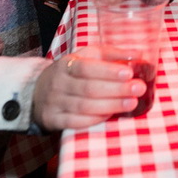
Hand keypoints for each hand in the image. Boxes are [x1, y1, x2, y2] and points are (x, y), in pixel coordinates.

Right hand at [31, 47, 145, 129]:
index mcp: (67, 64)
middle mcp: (58, 83)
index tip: (129, 73)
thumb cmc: (72, 72)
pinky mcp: (53, 120)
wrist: (38, 91)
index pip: (86, 67)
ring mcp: (54, 103)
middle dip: (116, 89)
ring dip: (110, 105)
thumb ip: (112, 55)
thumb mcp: (87, 57)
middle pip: (88, 88)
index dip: (108, 71)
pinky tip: (111, 115)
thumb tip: (139, 56)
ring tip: (132, 103)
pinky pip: (75, 122)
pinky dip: (95, 119)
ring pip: (84, 106)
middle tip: (138, 89)